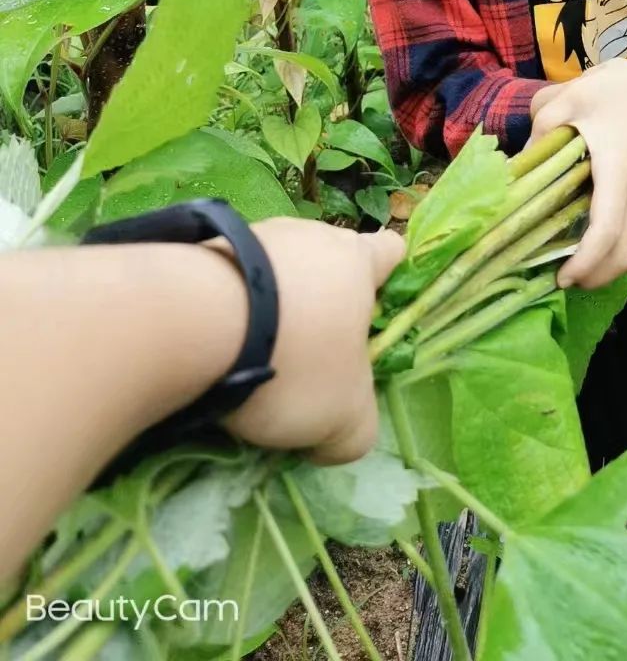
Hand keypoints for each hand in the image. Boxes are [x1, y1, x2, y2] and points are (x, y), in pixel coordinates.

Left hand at [223, 220, 404, 463]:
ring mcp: (253, 235)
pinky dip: (227, 311)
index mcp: (355, 260)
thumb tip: (333, 435)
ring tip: (247, 362)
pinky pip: (229, 281)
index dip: (387, 283)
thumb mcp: (344, 420)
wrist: (190, 326)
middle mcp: (309, 235)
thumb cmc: (292, 362)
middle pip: (327, 263)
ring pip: (274, 273)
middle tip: (306, 362)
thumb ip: (356, 428)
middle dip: (320, 309)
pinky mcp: (203, 249)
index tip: (370, 322)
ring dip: (269, 310)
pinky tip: (212, 352)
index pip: (390, 251)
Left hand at [529, 42, 626, 289]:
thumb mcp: (573, 97)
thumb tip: (519, 162)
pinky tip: (620, 252)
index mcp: (618, 171)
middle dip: (596, 276)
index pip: (607, 232)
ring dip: (617, 269)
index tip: (561, 276)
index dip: (585, 263)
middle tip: (567, 279)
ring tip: (589, 270)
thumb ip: (542, 128)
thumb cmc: (622, 88)